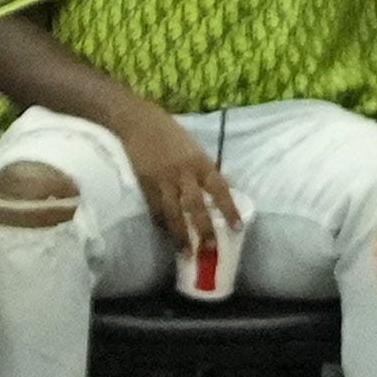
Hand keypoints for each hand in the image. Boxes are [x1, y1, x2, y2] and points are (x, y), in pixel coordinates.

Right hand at [122, 107, 239, 258]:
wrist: (138, 122)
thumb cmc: (171, 135)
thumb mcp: (195, 149)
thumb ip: (206, 170)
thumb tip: (222, 191)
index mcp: (200, 162)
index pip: (219, 188)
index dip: (229, 209)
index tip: (238, 228)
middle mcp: (183, 173)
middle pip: (195, 206)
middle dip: (204, 229)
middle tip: (211, 250)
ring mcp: (163, 181)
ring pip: (173, 213)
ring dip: (180, 236)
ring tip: (187, 254)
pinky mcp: (146, 185)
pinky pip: (156, 210)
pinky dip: (162, 226)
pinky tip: (167, 238)